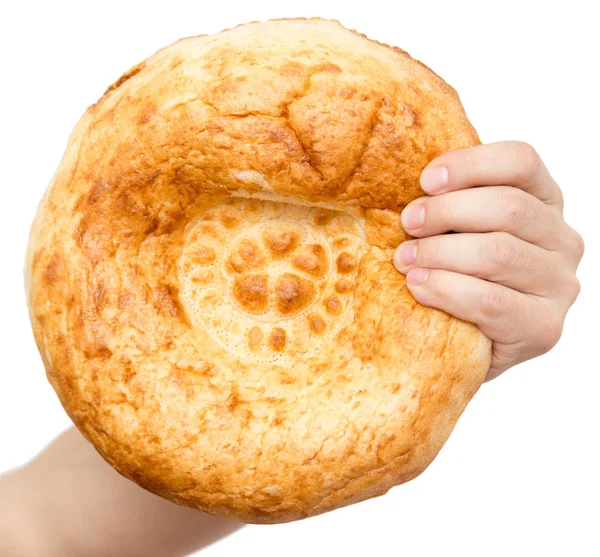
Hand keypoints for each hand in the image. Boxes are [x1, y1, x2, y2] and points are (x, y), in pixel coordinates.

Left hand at [392, 141, 583, 380]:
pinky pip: (490, 301)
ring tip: (404, 259)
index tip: (425, 181)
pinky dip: (446, 290)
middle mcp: (563, 240)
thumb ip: (453, 201)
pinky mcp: (543, 328)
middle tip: (407, 224)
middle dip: (446, 212)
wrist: (465, 345)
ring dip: (439, 253)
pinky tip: (418, 286)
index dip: (470, 164)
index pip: (522, 161)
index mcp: (545, 202)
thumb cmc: (459, 276)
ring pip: (497, 253)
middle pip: (508, 207)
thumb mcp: (460, 229)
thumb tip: (411, 178)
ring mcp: (559, 286)